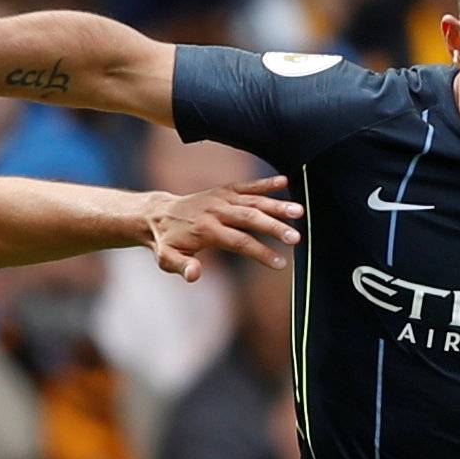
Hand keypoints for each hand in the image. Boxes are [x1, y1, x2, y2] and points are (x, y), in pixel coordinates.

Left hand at [145, 177, 304, 281]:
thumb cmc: (167, 242)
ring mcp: (222, 198)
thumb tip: (196, 275)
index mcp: (206, 229)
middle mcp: (216, 210)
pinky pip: (248, 186)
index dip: (260, 253)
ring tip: (300, 211)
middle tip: (297, 238)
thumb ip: (182, 266)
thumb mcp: (167, 259)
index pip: (239, 241)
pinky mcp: (225, 190)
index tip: (279, 263)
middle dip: (275, 228)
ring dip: (278, 206)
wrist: (158, 214)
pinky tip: (286, 182)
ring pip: (254, 201)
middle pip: (250, 218)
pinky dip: (266, 184)